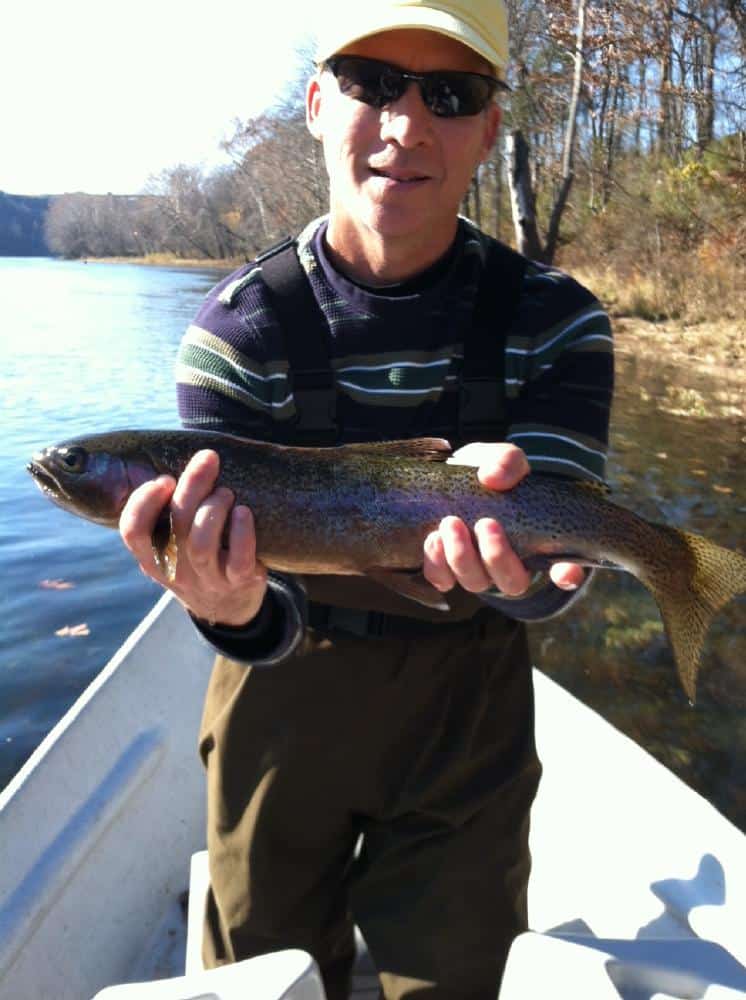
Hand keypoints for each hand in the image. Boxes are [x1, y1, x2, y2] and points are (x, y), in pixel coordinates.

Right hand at [119, 449, 267, 625]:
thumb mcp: (173, 545)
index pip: (132, 531)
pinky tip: (244, 513)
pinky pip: (239, 560)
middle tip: (207, 460)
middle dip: (192, 486)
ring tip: (226, 493)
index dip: (144, 502)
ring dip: (215, 509)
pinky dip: (243, 533)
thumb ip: (168, 513)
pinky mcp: (239, 582)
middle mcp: (176, 570)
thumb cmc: (198, 560)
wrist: (226, 608)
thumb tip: (179, 459)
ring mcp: (207, 579)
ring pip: (202, 545)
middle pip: (176, 526)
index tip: (165, 479)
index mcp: (153, 557)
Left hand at [423, 443, 584, 595]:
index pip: (565, 572)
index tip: (564, 572)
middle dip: (497, 556)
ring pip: (476, 583)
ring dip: (462, 557)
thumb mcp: (502, 459)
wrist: (450, 479)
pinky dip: (437, 563)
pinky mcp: (447, 571)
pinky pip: (442, 580)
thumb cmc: (488, 473)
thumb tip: (493, 478)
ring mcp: (479, 572)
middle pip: (512, 583)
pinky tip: (434, 539)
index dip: (567, 575)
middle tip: (485, 523)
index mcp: (538, 543)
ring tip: (450, 523)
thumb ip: (507, 462)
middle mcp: (511, 565)